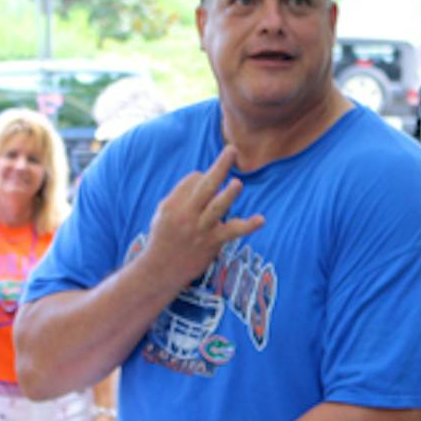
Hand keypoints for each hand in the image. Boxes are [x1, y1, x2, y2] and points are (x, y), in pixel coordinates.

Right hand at [139, 145, 264, 290]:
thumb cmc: (163, 238)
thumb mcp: (163, 213)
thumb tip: (203, 177)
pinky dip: (248, 225)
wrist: (159, 270)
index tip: (205, 187)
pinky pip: (232, 232)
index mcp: (173, 203)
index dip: (203, 178)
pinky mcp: (212, 243)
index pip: (194, 180)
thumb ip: (181, 196)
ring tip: (237, 183)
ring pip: (216, 208)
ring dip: (228, 195)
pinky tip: (260, 220)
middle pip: (204, 186)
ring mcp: (200, 229)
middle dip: (219, 167)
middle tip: (232, 150)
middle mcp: (186, 214)